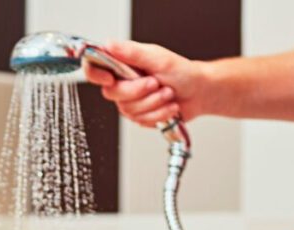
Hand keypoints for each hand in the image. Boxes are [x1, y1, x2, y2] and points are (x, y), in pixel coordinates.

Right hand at [83, 41, 210, 126]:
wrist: (199, 92)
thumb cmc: (182, 72)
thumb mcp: (157, 58)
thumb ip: (131, 52)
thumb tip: (109, 44)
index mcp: (123, 64)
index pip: (95, 68)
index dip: (95, 74)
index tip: (109, 78)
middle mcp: (123, 83)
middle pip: (112, 93)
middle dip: (139, 91)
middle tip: (156, 83)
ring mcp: (130, 101)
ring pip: (128, 110)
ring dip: (154, 103)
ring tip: (168, 93)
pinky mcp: (140, 116)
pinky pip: (141, 121)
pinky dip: (159, 114)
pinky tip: (169, 106)